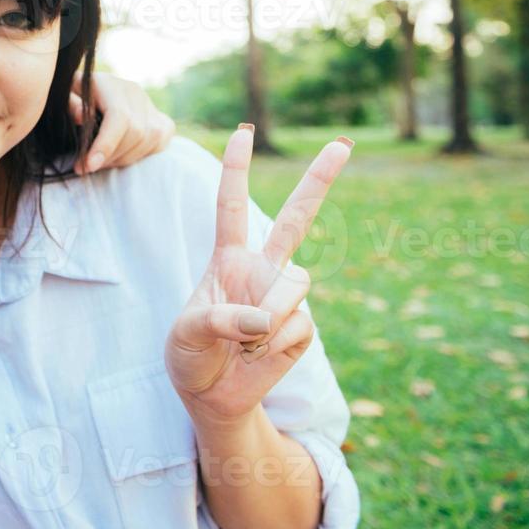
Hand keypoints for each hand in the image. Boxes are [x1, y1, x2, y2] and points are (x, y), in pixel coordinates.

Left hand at [70, 70, 175, 173]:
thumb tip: (81, 117)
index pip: (119, 116)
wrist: (87, 96)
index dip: (106, 144)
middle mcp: (134, 91)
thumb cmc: (71, 101)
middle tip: (88, 166)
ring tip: (102, 162)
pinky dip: (142, 155)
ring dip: (124, 159)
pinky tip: (121, 156)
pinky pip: (160, 142)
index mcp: (108, 84)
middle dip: (111, 156)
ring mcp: (150, 105)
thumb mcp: (62, 98)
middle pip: (136, 132)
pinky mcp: (162, 119)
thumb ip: (68, 104)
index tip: (89, 165)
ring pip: (149, 140)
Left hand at [165, 125, 352, 426]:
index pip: (230, 205)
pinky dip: (273, 345)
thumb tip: (265, 318)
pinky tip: (259, 355)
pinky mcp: (302, 327)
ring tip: (244, 342)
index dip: (236, 169)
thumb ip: (219, 319)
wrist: (212, 396)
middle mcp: (262, 269)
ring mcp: (285, 297)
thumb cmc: (191, 355)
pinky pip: (296, 327)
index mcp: (228, 258)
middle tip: (343, 143)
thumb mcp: (186, 334)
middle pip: (297, 218)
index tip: (243, 132)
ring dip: (268, 317)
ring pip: (294, 287)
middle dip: (320, 180)